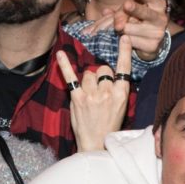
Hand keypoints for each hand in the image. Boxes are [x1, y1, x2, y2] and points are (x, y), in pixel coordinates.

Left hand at [59, 35, 132, 151]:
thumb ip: (116, 90)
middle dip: (100, 77)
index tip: (124, 38)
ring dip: (87, 81)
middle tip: (98, 92)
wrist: (96, 145)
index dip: (124, 52)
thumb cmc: (109, 127)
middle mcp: (107, 92)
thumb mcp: (121, 108)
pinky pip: (71, 78)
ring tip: (88, 96)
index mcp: (121, 94)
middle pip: (102, 70)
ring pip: (88, 74)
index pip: (124, 69)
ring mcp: (91, 95)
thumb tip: (109, 76)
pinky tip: (60, 54)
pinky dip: (65, 65)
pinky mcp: (77, 99)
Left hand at [113, 0, 168, 61]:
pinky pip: (130, 40)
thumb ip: (119, 11)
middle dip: (135, 8)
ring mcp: (158, 32)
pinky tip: (131, 40)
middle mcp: (161, 17)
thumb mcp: (131, 13)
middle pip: (143, 12)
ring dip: (123, 29)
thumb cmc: (140, 22)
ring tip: (127, 30)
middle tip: (126, 4)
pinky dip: (125, 40)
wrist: (151, 43)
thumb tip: (106, 12)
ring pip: (130, 28)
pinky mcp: (152, 45)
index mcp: (158, 4)